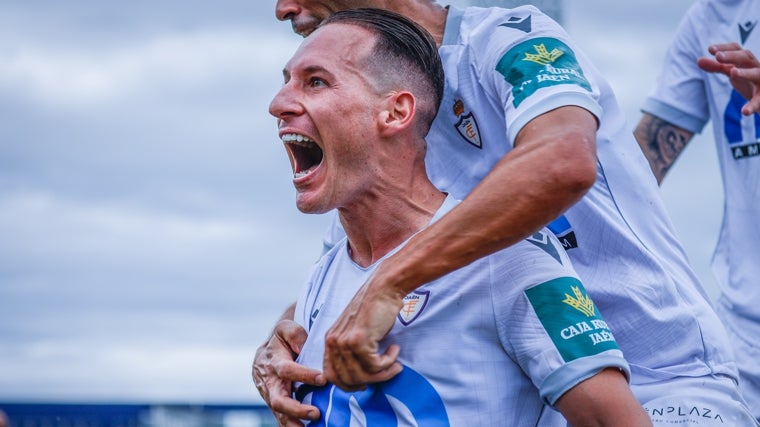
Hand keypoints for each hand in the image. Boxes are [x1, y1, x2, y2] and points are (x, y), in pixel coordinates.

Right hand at [253, 319, 324, 425]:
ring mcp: (269, 394)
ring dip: (293, 423)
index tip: (322, 379)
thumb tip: (302, 347)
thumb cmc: (282, 339)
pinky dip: (290, 425)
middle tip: (316, 413)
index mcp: (272, 361)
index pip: (286, 370)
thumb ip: (294, 334)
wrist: (268, 350)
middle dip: (296, 409)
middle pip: (277, 399)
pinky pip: (280, 417)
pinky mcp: (273, 403)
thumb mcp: (286, 328)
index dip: (303, 375)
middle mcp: (268, 380)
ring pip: (278, 412)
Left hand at [322, 269, 404, 390]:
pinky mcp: (360, 341)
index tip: (365, 382)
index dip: (348, 384)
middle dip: (370, 381)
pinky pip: (376, 365)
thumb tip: (361, 378)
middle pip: (347, 380)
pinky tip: (395, 349)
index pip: (331, 375)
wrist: (383, 289)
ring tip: (394, 362)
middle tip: (387, 372)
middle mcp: (334, 342)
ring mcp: (345, 342)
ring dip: (384, 372)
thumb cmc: (375, 309)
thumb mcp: (356, 332)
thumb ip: (351, 352)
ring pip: (363, 375)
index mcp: (330, 340)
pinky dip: (389, 361)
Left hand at [698, 43, 759, 115]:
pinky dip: (752, 105)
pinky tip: (744, 111)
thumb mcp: (732, 72)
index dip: (725, 48)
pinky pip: (759, 101)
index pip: (737, 49)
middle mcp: (756, 67)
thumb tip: (698, 60)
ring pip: (756, 74)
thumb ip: (717, 66)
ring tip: (732, 72)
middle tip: (718, 56)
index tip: (710, 49)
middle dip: (733, 56)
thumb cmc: (748, 80)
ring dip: (746, 73)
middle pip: (746, 57)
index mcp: (747, 61)